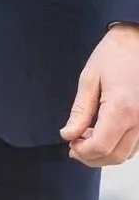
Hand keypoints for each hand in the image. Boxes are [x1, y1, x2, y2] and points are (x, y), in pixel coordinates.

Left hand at [61, 24, 138, 165]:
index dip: (83, 152)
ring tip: (85, 140)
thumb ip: (80, 110)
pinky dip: (117, 147)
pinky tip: (102, 134)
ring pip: (127, 154)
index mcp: (121, 110)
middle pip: (115, 155)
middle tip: (74, 148)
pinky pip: (135, 145)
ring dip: (105, 154)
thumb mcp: (89, 78)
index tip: (69, 145)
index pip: (101, 146)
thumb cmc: (114, 54)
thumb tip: (68, 134)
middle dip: (92, 157)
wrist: (138, 42)